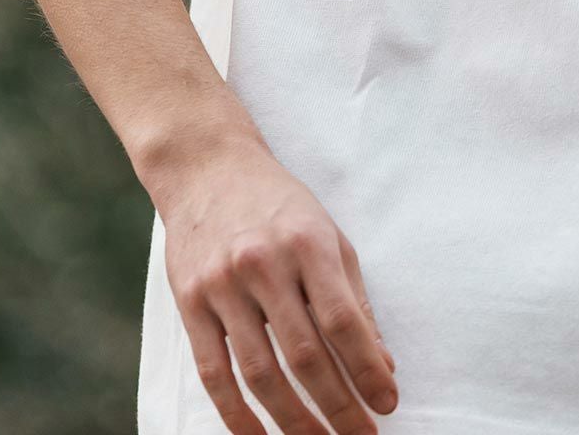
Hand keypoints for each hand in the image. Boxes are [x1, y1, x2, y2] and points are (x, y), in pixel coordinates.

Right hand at [157, 140, 399, 433]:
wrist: (208, 168)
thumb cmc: (279, 206)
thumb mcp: (328, 235)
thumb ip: (354, 298)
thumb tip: (382, 362)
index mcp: (309, 243)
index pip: (343, 321)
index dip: (367, 369)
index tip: (387, 403)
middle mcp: (265, 264)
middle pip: (305, 355)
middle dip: (338, 406)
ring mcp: (223, 285)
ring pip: (261, 373)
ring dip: (293, 421)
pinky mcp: (190, 303)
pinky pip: (215, 374)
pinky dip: (238, 416)